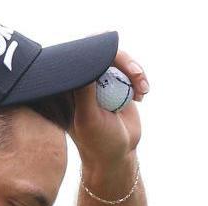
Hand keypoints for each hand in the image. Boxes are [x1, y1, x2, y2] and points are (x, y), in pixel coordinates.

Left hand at [67, 46, 148, 167]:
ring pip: (117, 57)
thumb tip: (86, 62)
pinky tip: (141, 95)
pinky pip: (129, 68)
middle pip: (99, 50)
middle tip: (136, 74)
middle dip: (122, 59)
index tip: (110, 55)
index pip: (75, 56)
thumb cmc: (98, 142)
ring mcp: (98, 79)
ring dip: (134, 70)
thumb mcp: (89, 119)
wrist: (118, 154)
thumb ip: (85, 93)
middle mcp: (80, 79)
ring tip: (142, 91)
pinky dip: (139, 78)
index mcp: (65, 86)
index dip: (93, 49)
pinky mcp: (115, 82)